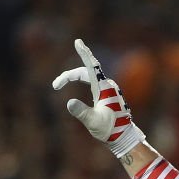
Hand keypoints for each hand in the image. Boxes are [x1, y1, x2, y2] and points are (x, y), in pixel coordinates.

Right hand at [52, 38, 145, 157]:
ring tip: (57, 85)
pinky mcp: (106, 94)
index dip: (84, 53)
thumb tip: (69, 102)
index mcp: (104, 88)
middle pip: (84, 71)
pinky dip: (79, 78)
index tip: (77, 41)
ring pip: (87, 75)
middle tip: (55, 85)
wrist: (123, 137)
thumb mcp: (93, 122)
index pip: (92, 66)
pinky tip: (74, 81)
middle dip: (68, 75)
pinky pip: (91, 80)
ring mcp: (107, 89)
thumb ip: (81, 112)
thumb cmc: (110, 130)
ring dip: (72, 76)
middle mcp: (107, 85)